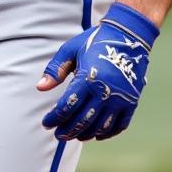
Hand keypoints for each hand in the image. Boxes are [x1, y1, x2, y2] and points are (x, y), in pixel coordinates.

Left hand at [37, 1, 158, 140]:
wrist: (127, 35)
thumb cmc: (93, 41)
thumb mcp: (70, 50)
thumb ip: (55, 70)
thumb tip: (40, 88)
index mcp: (87, 78)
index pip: (67, 106)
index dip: (55, 117)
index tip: (46, 123)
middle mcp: (105, 92)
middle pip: (83, 120)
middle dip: (68, 129)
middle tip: (57, 135)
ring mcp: (120, 99)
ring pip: (100, 126)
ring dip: (85, 134)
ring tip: (74, 136)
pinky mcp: (132, 102)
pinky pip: (119, 125)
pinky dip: (107, 133)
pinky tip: (96, 135)